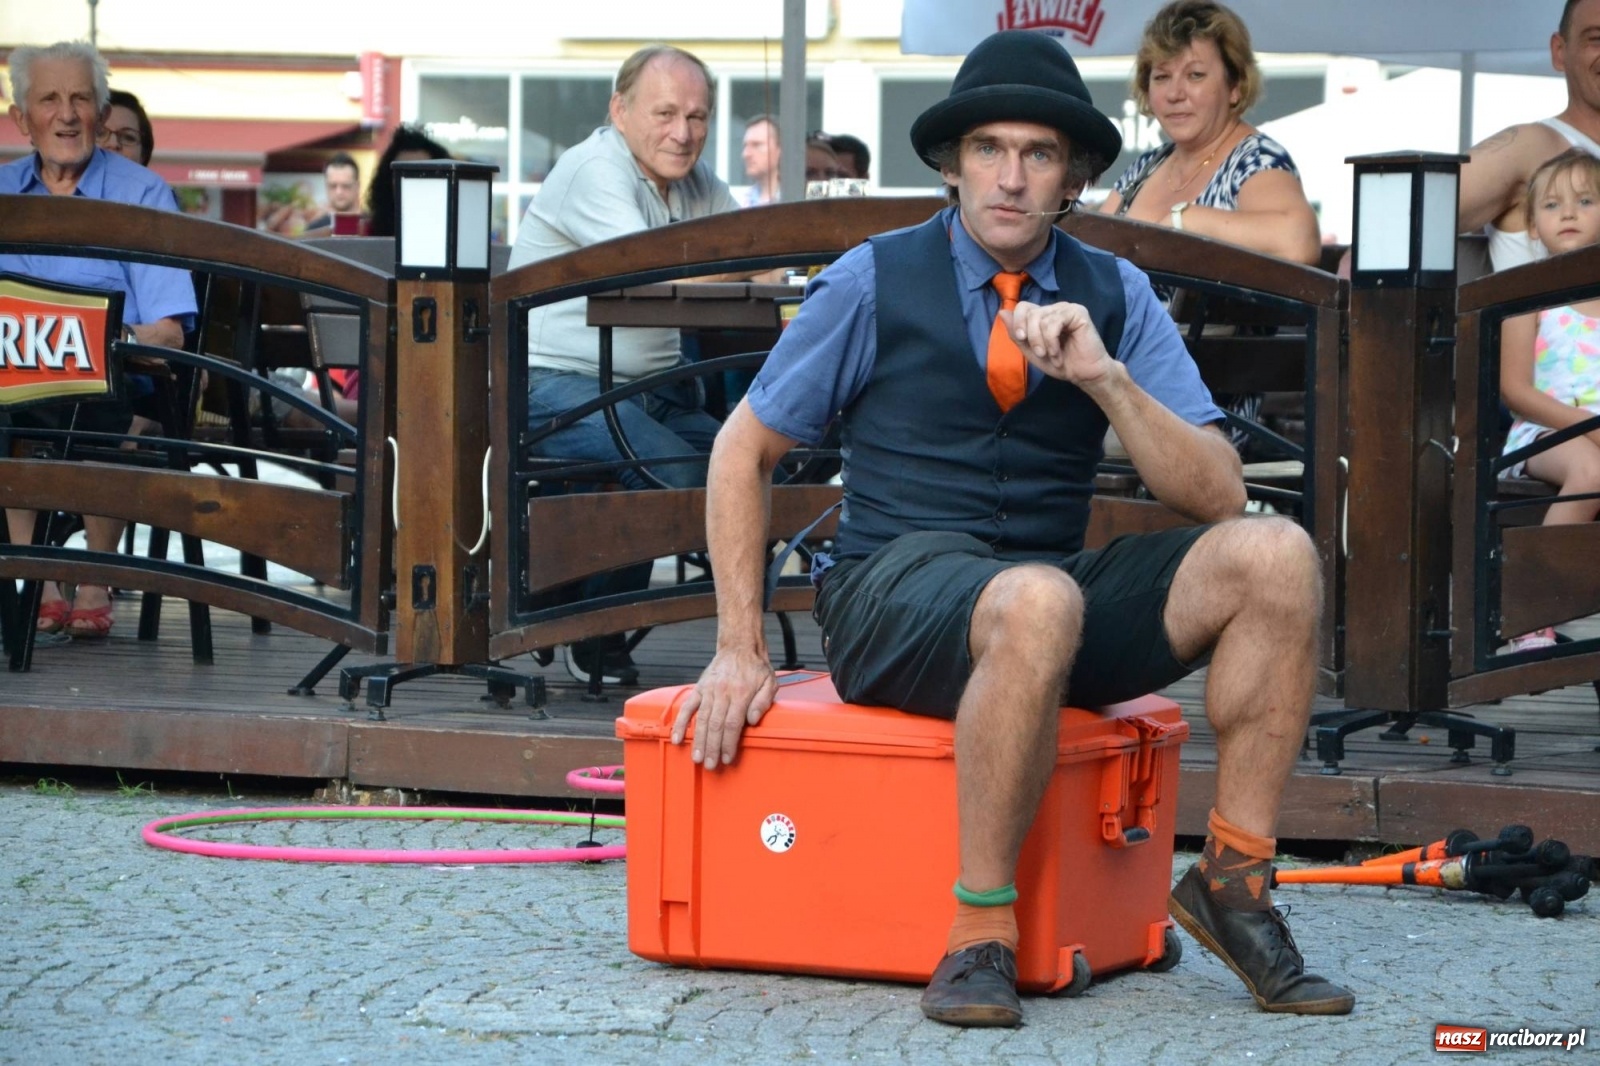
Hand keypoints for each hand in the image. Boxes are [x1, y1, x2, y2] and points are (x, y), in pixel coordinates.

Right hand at [671, 647, 777, 769]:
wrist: (739, 647)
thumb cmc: (756, 668)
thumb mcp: (770, 682)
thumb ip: (763, 702)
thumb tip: (753, 721)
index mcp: (740, 693)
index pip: (732, 724)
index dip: (728, 743)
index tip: (727, 758)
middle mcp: (722, 693)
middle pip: (715, 725)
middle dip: (712, 748)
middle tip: (710, 766)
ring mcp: (708, 691)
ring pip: (701, 719)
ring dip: (698, 741)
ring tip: (696, 758)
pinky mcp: (699, 689)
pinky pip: (687, 707)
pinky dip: (681, 723)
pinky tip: (677, 738)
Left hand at [1002, 301, 1115, 393]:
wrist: (1084, 374)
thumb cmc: (1060, 363)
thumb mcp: (1031, 351)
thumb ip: (1017, 334)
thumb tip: (1002, 312)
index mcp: (1044, 316)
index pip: (1023, 306)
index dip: (1018, 321)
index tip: (1021, 339)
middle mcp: (1055, 309)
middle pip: (1030, 312)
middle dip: (1031, 336)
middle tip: (1040, 353)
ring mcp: (1067, 309)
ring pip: (1040, 318)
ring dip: (1043, 343)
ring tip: (1052, 355)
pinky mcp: (1078, 313)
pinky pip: (1054, 322)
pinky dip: (1052, 341)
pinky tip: (1058, 352)